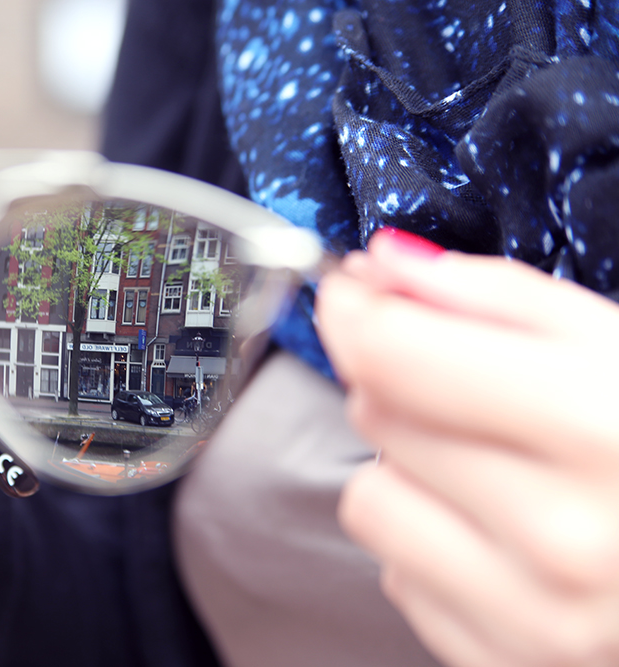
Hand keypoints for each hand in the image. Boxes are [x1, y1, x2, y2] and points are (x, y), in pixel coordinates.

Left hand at [315, 231, 618, 666]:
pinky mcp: (508, 666)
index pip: (395, 356)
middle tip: (467, 382)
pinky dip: (432, 544)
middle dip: (403, 383)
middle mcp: (561, 540)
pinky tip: (505, 535)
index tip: (353, 291)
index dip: (356, 311)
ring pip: (369, 502)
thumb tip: (382, 264)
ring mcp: (534, 620)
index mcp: (601, 431)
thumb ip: (496, 298)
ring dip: (408, 470)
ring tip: (494, 468)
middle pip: (378, 418)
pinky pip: (401, 577)